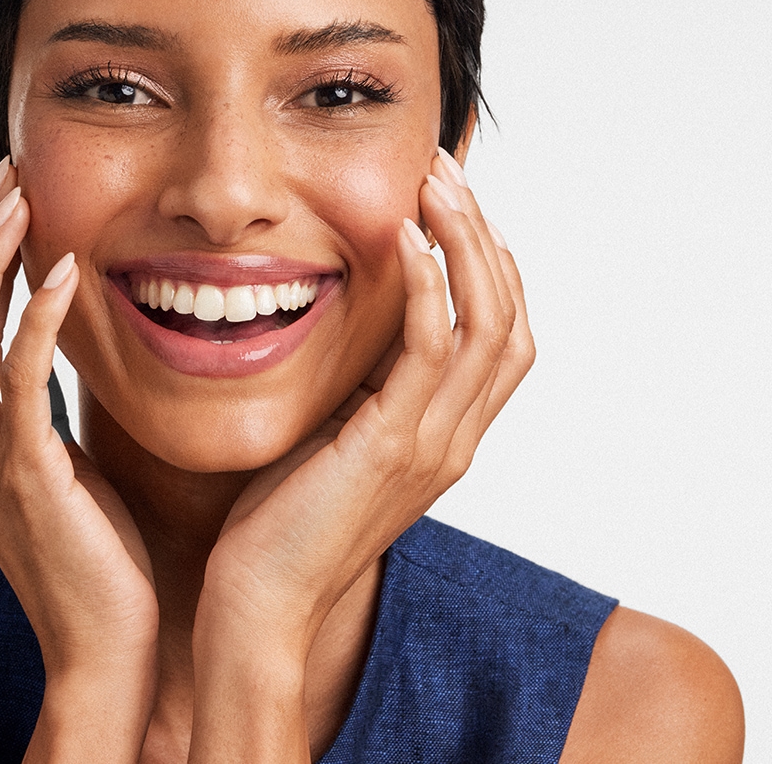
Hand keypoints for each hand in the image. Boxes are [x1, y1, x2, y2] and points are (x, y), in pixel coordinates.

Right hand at [0, 158, 159, 761]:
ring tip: (20, 195)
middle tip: (9, 172)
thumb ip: (55, 404)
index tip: (12, 193)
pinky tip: (64, 272)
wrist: (110, 651)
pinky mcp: (24, 480)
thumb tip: (76, 342)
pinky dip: (35, 322)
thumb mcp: (71, 461)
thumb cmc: (104, 554)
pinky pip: (18, 385)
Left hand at [188, 148, 532, 760]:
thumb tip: (345, 317)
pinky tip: (405, 239)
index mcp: (446, 435)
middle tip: (443, 167)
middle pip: (512, 316)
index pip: (502, 333)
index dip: (488, 260)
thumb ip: (359, 384)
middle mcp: (456, 438)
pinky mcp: (392, 448)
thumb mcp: (333, 436)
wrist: (260, 604)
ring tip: (433, 181)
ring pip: (488, 325)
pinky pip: (429, 352)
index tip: (448, 197)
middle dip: (484, 233)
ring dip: (465, 242)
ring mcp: (433, 445)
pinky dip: (427, 288)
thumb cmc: (278, 520)